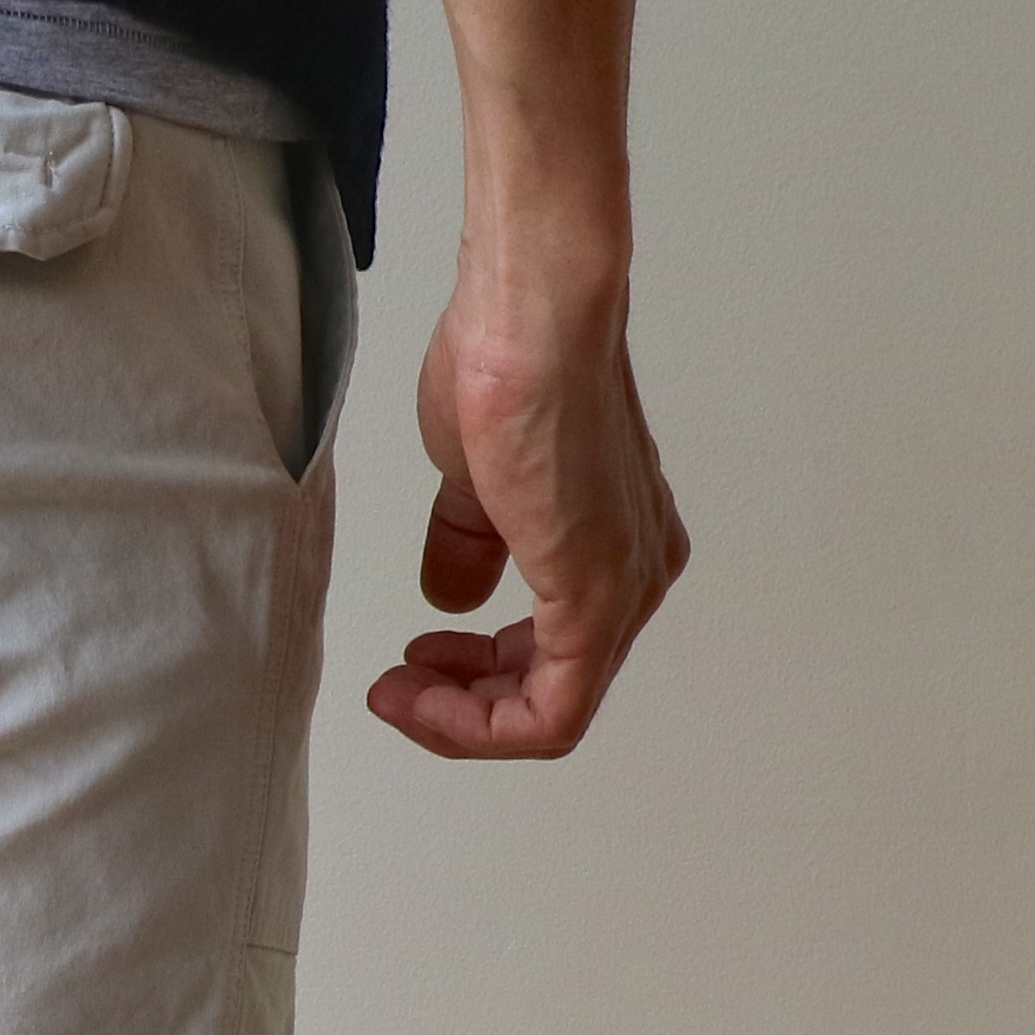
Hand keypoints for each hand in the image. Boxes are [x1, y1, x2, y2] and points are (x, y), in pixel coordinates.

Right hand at [367, 270, 686, 758]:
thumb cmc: (509, 355)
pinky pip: (549, 712)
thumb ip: (469, 545)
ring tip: (400, 691)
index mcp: (617, 542)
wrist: (531, 312)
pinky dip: (476, 723)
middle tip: (397, 689)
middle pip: (551, 694)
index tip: (411, 662)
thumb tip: (452, 597)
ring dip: (461, 718)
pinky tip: (420, 695)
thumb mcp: (474, 478)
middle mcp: (637, 572)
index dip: (473, 682)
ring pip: (551, 711)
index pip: (550, 658)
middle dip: (462, 705)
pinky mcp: (597, 600)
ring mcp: (623, 590)